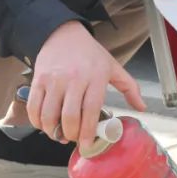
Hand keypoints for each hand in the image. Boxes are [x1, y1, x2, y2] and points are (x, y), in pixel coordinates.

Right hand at [26, 20, 145, 147]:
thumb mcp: (113, 67)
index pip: (91, 109)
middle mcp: (74, 78)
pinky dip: (37, 121)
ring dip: (53, 131)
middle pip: (70, 116)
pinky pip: (34, 106)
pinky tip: (44, 125)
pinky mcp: (39, 80)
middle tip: (73, 139)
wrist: (63, 33)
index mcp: (95, 77)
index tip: (87, 144)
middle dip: (71, 134)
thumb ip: (129, 87)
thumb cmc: (89, 53)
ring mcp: (54, 79)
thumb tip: (142, 108)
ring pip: (50, 114)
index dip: (88, 131)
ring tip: (59, 135)